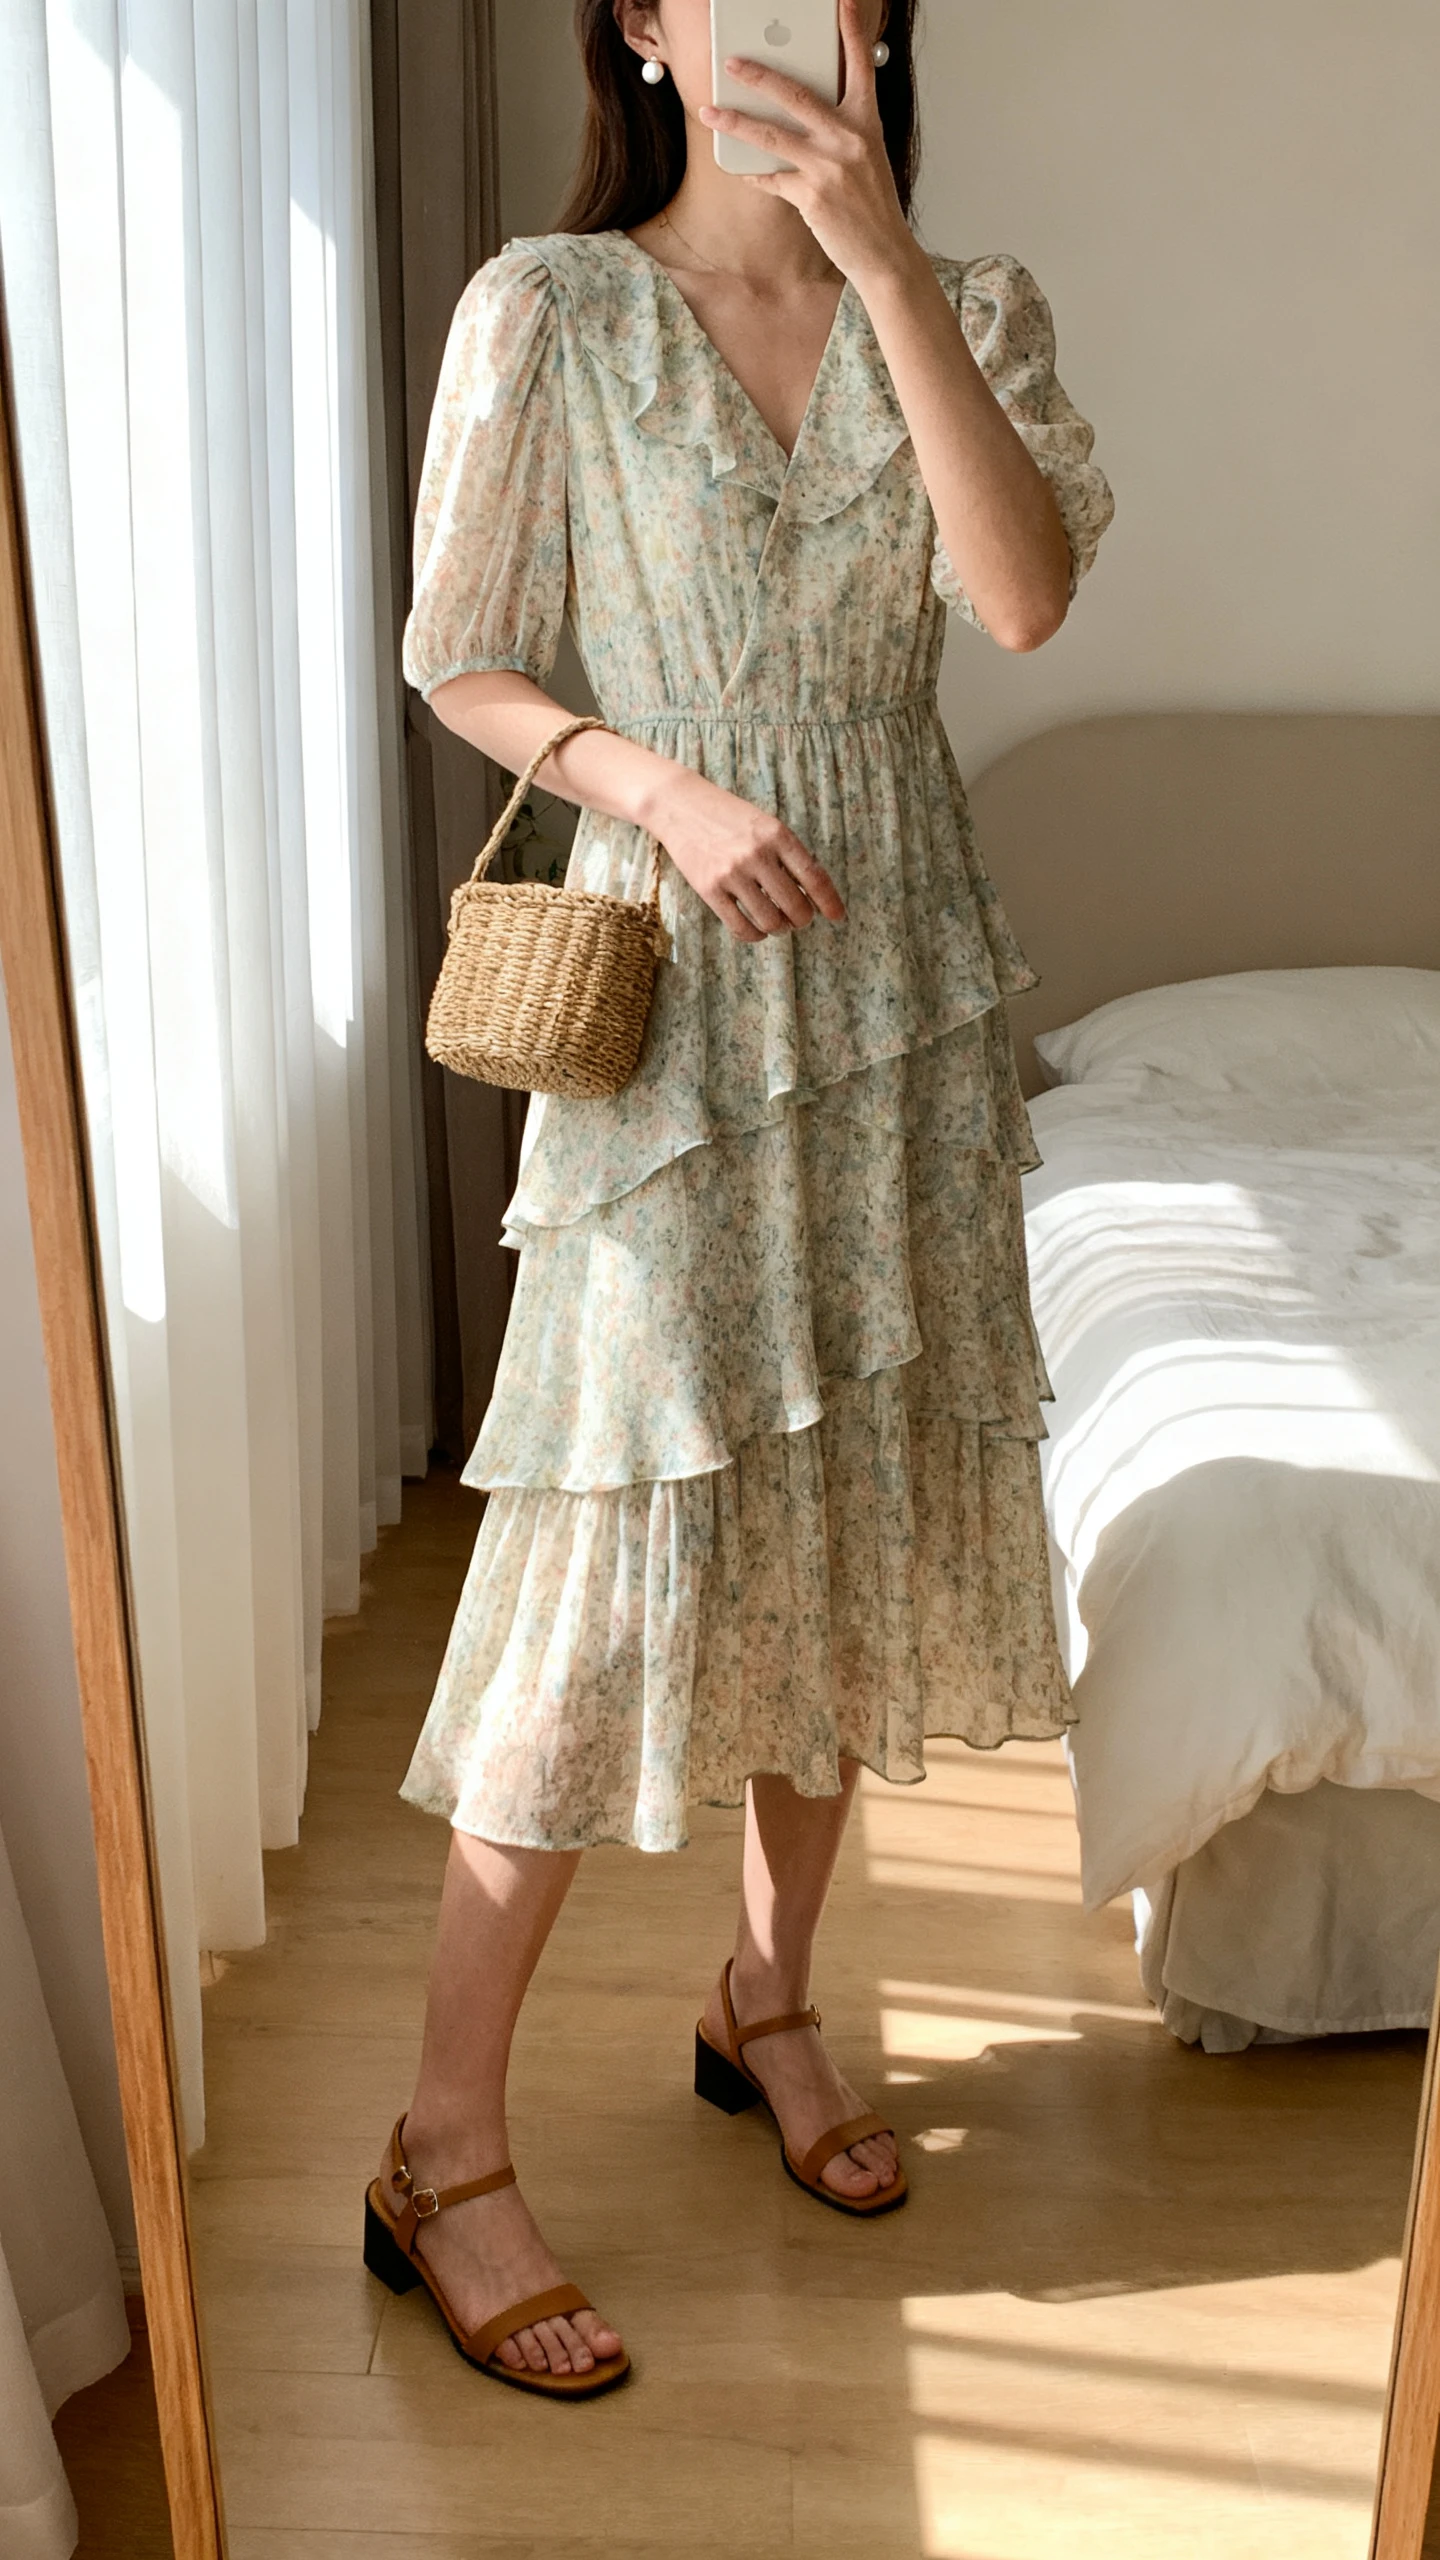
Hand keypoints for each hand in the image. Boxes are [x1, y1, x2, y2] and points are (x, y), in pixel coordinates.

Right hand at [646, 763, 844, 943]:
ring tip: (778, 924)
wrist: (681, 805)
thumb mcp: (765, 824)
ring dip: (780, 929)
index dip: (830, 902)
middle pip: (795, 907)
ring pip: (770, 922)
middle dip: (802, 919)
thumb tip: (813, 895)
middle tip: (798, 919)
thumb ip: (787, 854)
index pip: (814, 877)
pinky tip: (757, 930)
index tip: (838, 917)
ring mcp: (731, 873)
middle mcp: (756, 854)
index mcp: (777, 835)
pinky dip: (755, 936)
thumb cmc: (729, 817)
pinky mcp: (709, 889)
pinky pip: (741, 927)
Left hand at [699, 0, 915, 289]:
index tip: (844, 3)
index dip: (852, 32)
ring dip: (735, 122)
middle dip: (759, 75)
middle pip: (796, 95)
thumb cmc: (872, 206)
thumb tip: (798, 117)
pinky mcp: (811, 196)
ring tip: (710, 112)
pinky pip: (772, 179)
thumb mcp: (866, 158)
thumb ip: (839, 132)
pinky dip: (756, 175)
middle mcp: (849, 138)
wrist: (884, 253)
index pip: (861, 68)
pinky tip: (743, 169)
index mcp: (866, 123)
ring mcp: (828, 167)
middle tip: (732, 62)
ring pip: (771, 135)